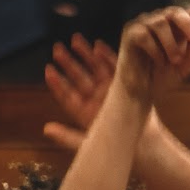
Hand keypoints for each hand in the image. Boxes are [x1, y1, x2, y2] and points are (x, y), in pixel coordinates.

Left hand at [44, 33, 116, 151]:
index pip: (67, 96)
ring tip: (75, 40)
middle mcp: (95, 99)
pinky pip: (115, 68)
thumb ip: (66, 137)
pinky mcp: (125, 85)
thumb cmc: (115, 149)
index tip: (49, 70)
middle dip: (68, 63)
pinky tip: (98, 46)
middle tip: (57, 49)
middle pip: (79, 78)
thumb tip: (45, 129)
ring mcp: (109, 91)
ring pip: (94, 69)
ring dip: (85, 55)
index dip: (57, 84)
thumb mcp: (87, 145)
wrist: (144, 149)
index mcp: (84, 113)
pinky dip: (107, 57)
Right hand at [114, 6, 189, 104]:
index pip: (189, 14)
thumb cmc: (160, 80)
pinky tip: (158, 62)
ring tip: (174, 61)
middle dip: (188, 24)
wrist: (140, 95)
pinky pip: (145, 34)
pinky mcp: (131, 32)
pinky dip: (155, 50)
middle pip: (175, 12)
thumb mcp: (181, 71)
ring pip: (160, 22)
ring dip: (171, 43)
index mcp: (174, 28)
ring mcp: (144, 25)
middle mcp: (159, 21)